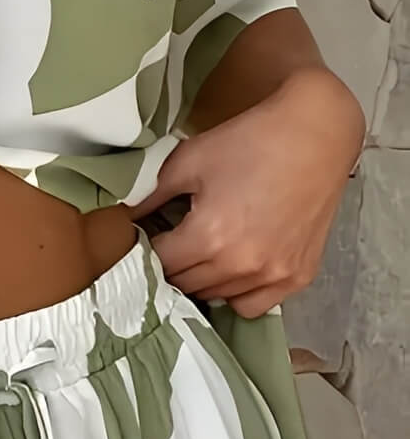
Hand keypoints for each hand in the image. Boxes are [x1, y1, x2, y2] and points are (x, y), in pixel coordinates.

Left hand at [128, 69, 364, 318]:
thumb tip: (122, 217)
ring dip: (203, 280)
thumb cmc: (250, 141)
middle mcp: (240, 265)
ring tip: (205, 251)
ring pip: (216, 297)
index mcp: (209, 237)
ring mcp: (273, 275)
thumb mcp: (188, 161)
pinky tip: (236, 267)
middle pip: (185, 285)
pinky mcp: (297, 277)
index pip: (159, 265)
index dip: (148, 250)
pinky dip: (238, 292)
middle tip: (175, 243)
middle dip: (173, 266)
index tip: (148, 238)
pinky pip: (253, 305)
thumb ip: (149, 195)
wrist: (316, 133)